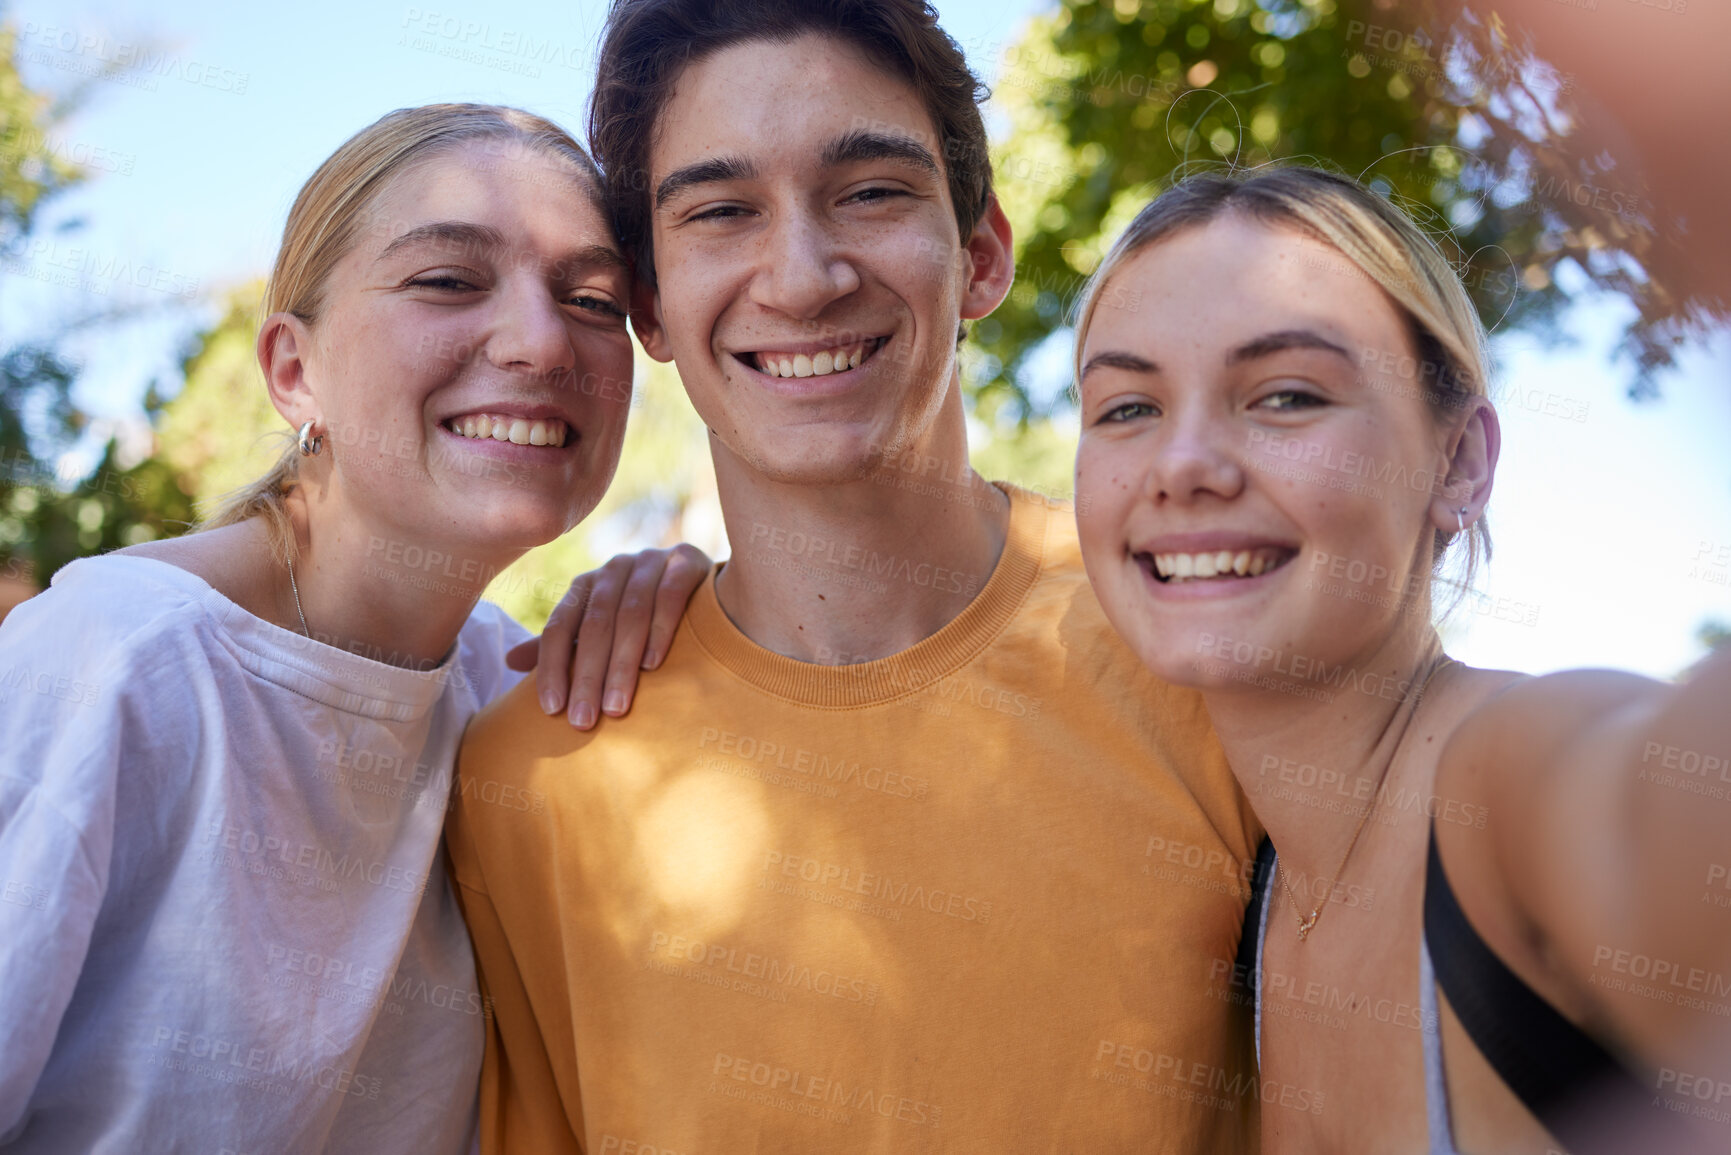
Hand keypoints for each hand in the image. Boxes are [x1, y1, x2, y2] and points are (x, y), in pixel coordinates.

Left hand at [505, 544, 710, 727]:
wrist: (706, 581)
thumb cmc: (645, 614)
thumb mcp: (600, 628)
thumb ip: (564, 644)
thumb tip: (510, 662)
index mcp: (586, 586)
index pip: (558, 627)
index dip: (552, 668)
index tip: (553, 711)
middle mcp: (613, 569)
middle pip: (593, 626)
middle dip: (587, 677)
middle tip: (585, 720)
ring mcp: (650, 561)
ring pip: (629, 615)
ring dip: (620, 664)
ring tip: (617, 706)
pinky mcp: (686, 562)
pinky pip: (668, 596)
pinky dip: (659, 630)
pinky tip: (652, 665)